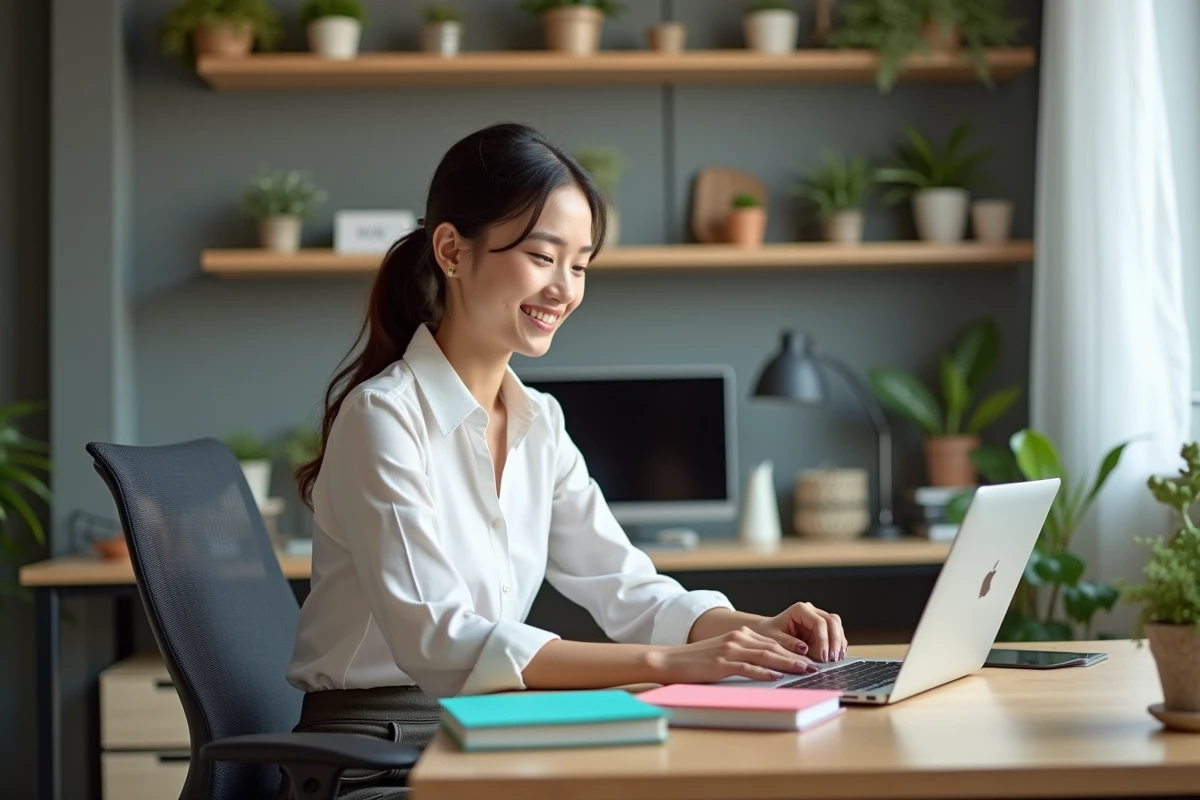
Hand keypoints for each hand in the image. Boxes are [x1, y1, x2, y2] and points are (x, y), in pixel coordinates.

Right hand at [650, 626, 819, 683]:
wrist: (671, 660)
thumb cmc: (698, 660)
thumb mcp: (724, 652)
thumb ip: (744, 655)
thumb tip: (768, 666)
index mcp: (739, 635)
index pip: (772, 643)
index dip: (792, 651)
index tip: (809, 659)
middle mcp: (737, 639)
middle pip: (773, 648)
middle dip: (796, 657)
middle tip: (813, 667)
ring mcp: (729, 650)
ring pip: (765, 656)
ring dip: (787, 664)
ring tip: (803, 671)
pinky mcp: (721, 663)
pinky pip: (747, 667)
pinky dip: (764, 672)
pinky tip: (776, 677)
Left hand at [753, 602, 847, 662]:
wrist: (768, 631)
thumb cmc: (769, 632)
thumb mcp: (774, 639)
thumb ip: (789, 644)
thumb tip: (804, 649)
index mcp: (800, 610)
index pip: (818, 622)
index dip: (824, 640)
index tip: (823, 656)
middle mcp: (811, 611)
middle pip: (832, 621)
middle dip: (835, 641)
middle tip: (833, 659)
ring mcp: (818, 617)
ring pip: (836, 625)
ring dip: (839, 642)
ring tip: (837, 659)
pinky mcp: (821, 627)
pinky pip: (835, 632)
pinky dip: (837, 644)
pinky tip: (837, 655)